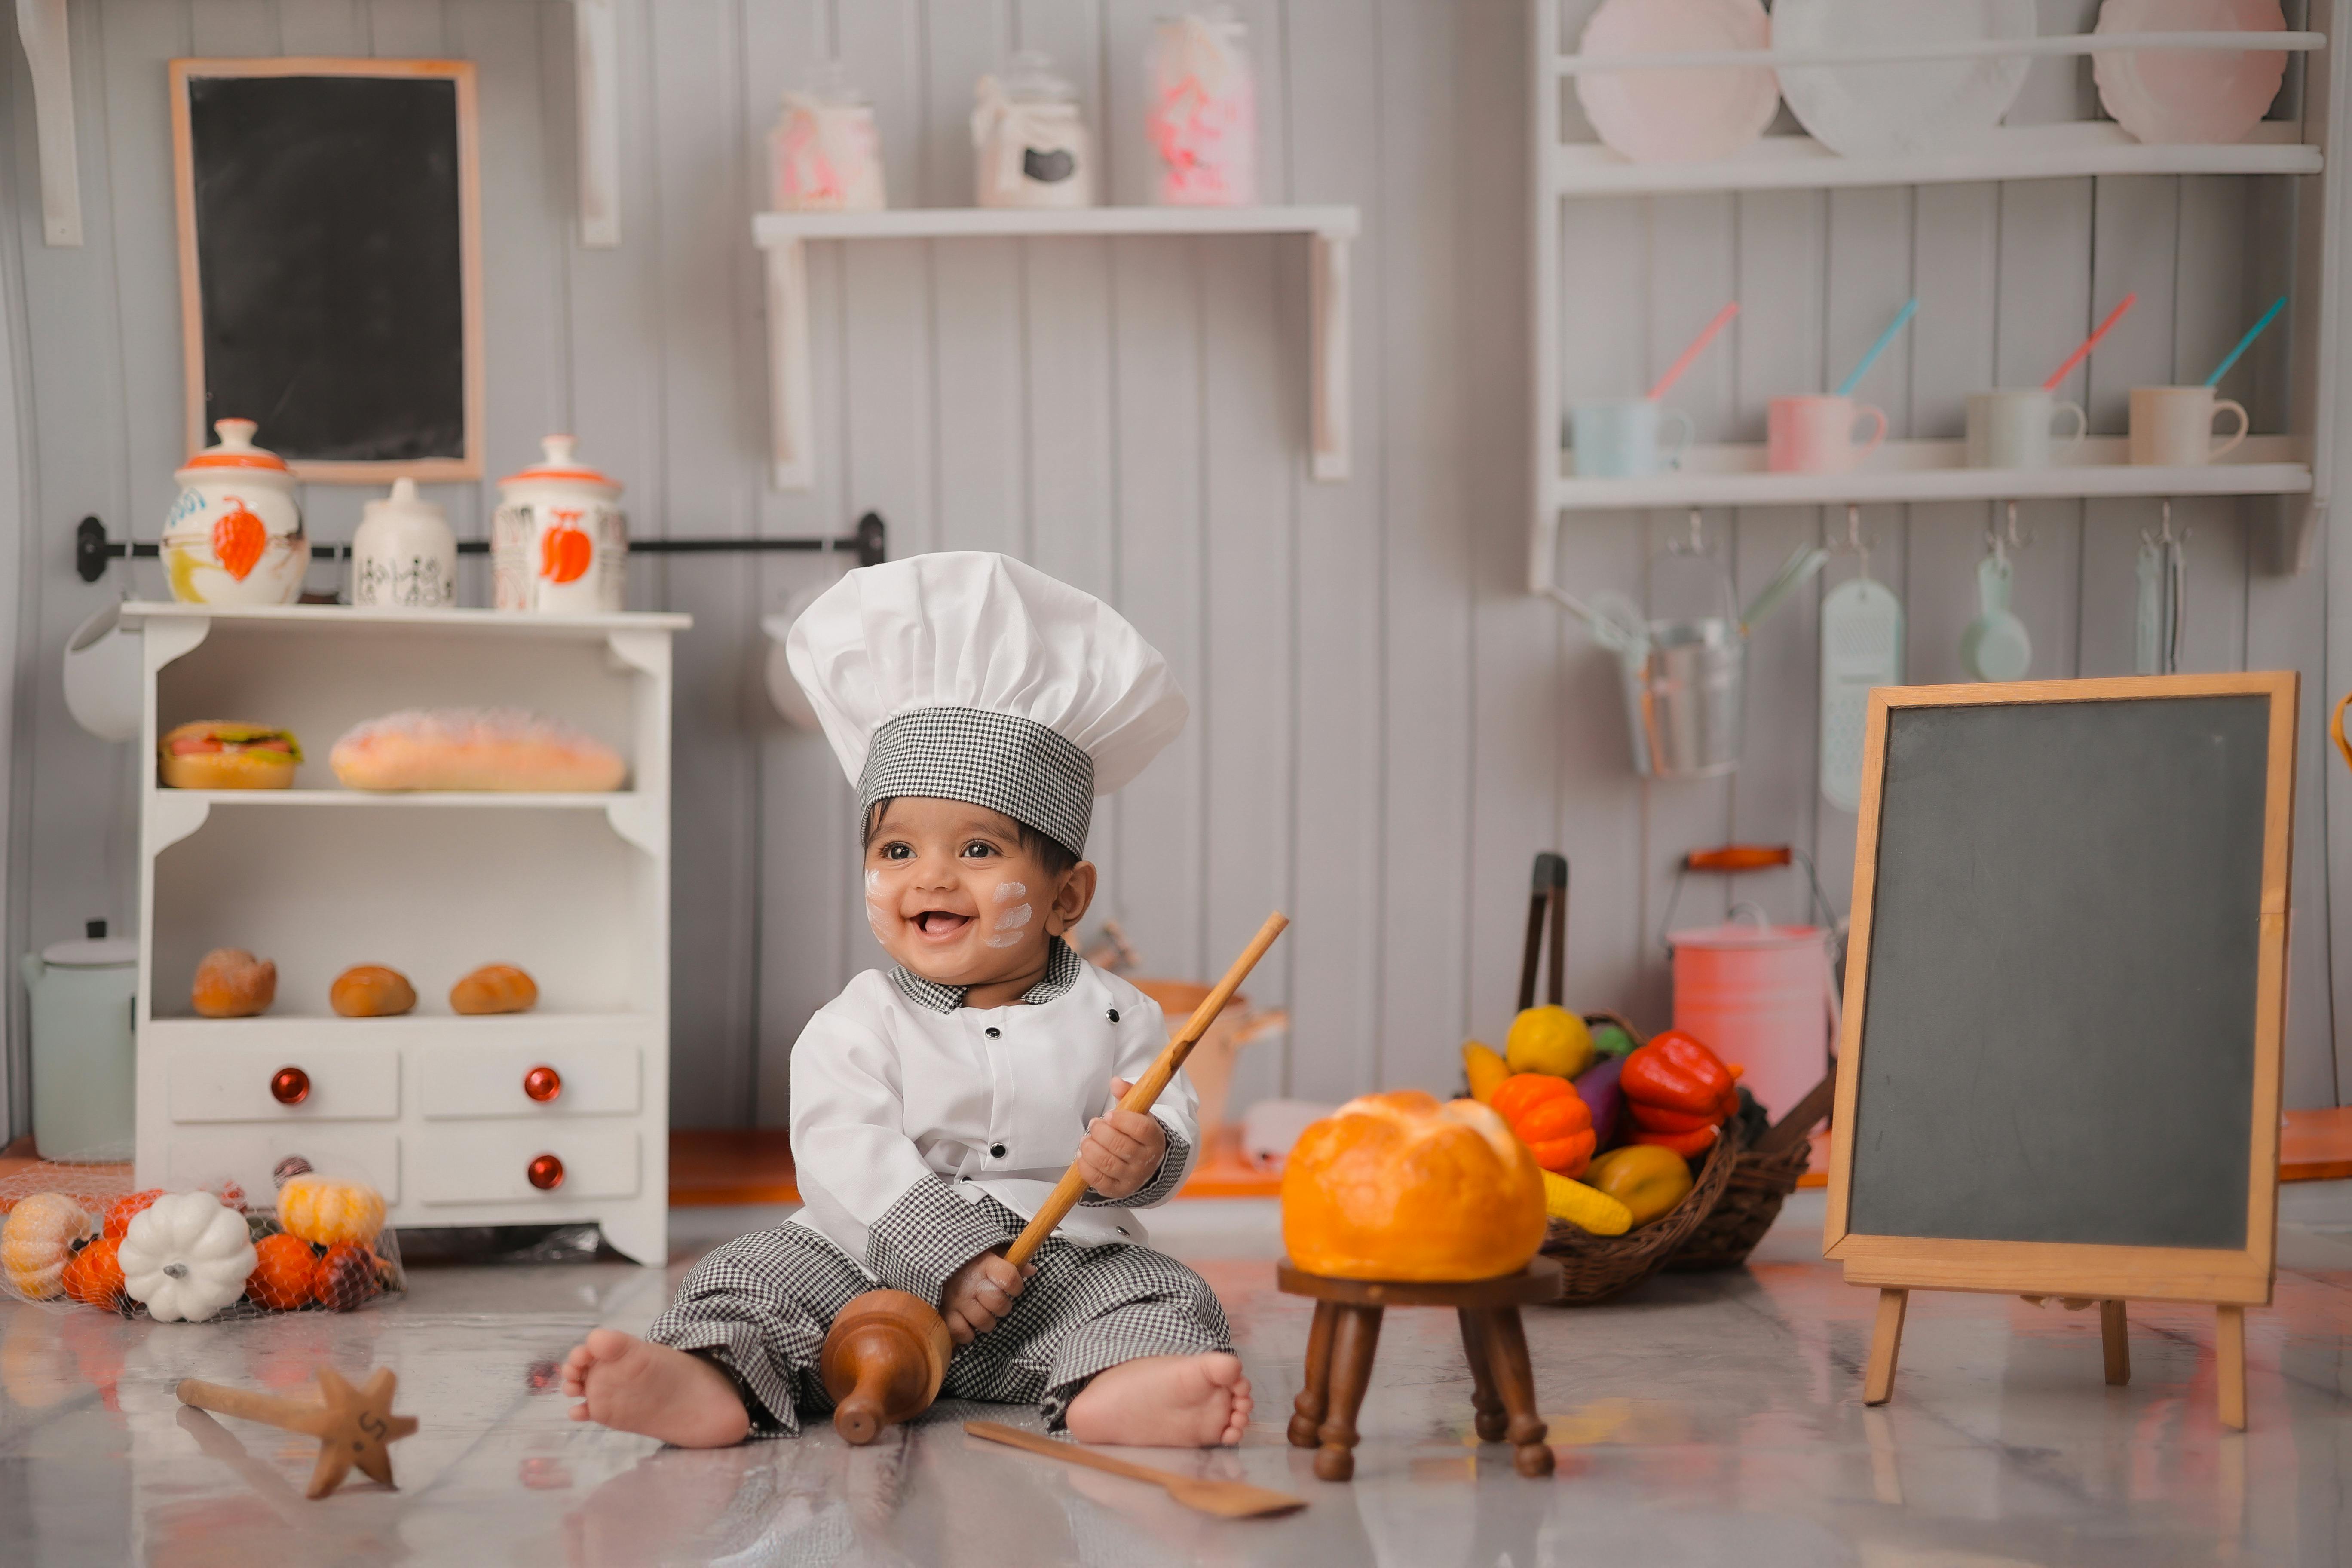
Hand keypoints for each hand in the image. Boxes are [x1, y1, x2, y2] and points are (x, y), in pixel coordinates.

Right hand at [939, 1248, 1031, 1344]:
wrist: (935, 1257)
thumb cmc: (970, 1260)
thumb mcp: (990, 1253)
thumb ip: (1011, 1262)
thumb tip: (1032, 1271)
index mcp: (985, 1264)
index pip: (1009, 1278)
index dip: (1016, 1286)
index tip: (1014, 1288)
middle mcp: (971, 1282)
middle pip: (998, 1303)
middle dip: (1003, 1307)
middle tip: (997, 1303)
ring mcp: (957, 1299)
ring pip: (983, 1321)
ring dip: (988, 1321)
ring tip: (983, 1313)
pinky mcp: (945, 1313)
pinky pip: (963, 1333)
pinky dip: (969, 1333)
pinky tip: (969, 1322)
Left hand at [1078, 1077, 1167, 1200]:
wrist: (1144, 1163)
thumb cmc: (1136, 1134)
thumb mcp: (1138, 1113)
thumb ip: (1128, 1095)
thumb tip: (1115, 1081)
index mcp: (1154, 1139)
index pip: (1141, 1129)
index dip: (1122, 1120)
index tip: (1108, 1115)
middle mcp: (1146, 1161)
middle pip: (1121, 1146)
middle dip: (1100, 1132)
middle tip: (1093, 1124)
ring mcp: (1132, 1178)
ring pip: (1107, 1163)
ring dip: (1090, 1148)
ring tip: (1086, 1139)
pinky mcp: (1117, 1190)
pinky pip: (1098, 1180)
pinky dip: (1085, 1166)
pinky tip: (1082, 1155)